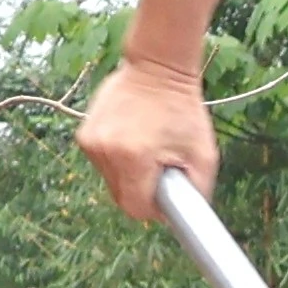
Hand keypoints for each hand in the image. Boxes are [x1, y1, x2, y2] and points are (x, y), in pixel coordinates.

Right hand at [76, 57, 219, 222]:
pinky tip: (133, 140)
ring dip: (129, 175)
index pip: (135, 208)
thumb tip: (184, 219)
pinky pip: (102, 164)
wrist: (157, 69)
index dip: (153, 210)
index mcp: (134, 157)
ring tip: (147, 149)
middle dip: (141, 192)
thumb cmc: (183, 110)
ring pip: (110, 181)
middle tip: (160, 170)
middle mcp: (106, 151)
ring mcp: (91, 142)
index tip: (165, 197)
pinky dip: (118, 160)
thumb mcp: (203, 154)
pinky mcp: (83, 134)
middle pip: (120, 197)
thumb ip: (197, 192)